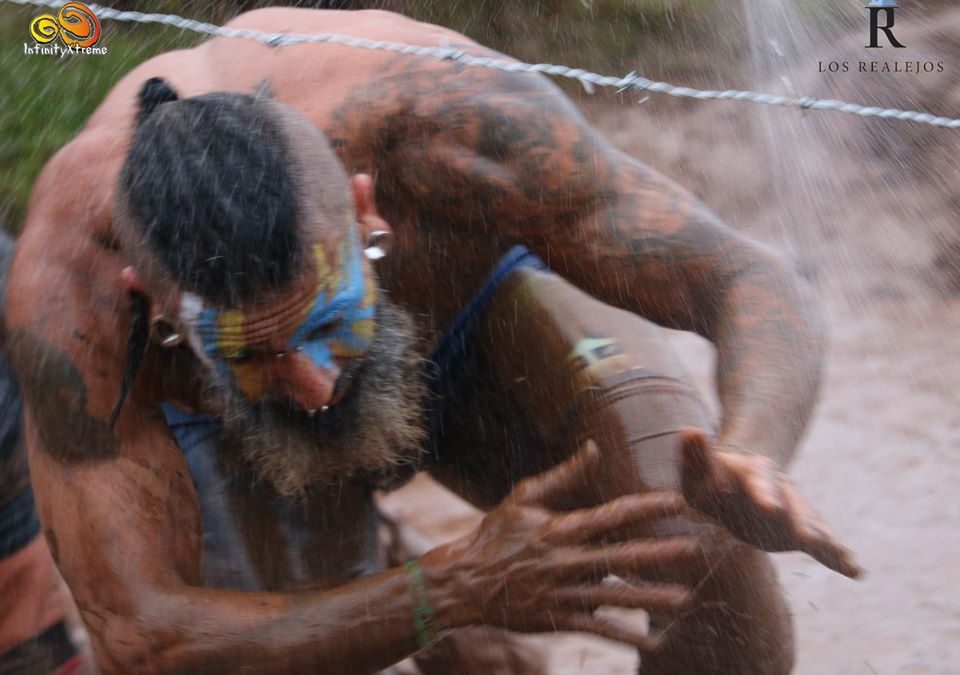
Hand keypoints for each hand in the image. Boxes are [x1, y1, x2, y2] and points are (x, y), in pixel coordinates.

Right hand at [431, 441, 700, 651]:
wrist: (466, 582)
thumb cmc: (498, 534)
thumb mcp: (525, 497)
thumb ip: (564, 475)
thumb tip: (593, 447)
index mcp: (560, 528)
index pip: (610, 515)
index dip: (645, 508)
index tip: (676, 501)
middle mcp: (565, 560)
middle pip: (619, 557)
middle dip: (658, 554)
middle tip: (693, 550)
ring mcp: (562, 592)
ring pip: (614, 596)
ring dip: (651, 599)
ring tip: (684, 600)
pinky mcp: (558, 618)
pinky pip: (597, 628)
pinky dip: (625, 634)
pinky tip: (653, 639)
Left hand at [678, 428, 861, 578]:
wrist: (736, 483)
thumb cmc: (712, 478)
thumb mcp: (700, 468)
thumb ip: (695, 454)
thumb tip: (689, 430)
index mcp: (754, 472)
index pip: (760, 480)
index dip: (764, 492)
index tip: (768, 507)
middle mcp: (781, 489)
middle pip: (794, 504)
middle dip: (801, 521)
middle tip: (808, 538)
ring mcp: (794, 510)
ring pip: (813, 523)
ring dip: (825, 540)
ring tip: (842, 556)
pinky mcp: (801, 531)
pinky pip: (823, 544)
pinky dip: (839, 557)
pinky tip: (857, 572)